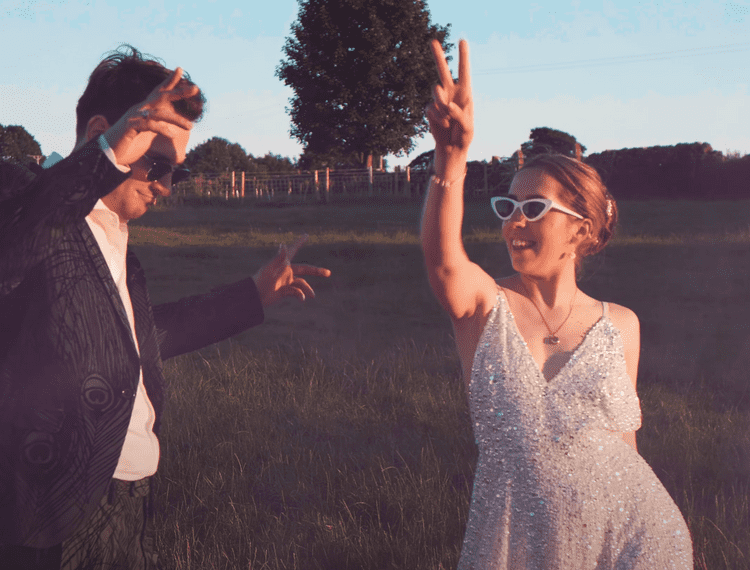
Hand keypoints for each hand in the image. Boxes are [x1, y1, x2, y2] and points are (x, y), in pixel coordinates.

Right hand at [103, 68, 198, 166]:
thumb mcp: (146, 134)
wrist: (108, 153)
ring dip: (176, 120)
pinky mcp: (130, 127)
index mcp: (144, 109)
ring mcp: (134, 117)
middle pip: (161, 96)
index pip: (158, 92)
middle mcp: (139, 109)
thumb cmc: (128, 143)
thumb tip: (172, 130)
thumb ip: (156, 127)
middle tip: (195, 88)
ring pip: (158, 113)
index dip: (169, 81)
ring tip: (190, 127)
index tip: (180, 69)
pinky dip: (161, 129)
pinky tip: (172, 135)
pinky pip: (148, 125)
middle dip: (179, 92)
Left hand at [252, 234, 331, 307]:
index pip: (293, 250)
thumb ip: (278, 257)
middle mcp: (287, 271)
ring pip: (302, 283)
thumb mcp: (270, 268)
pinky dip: (300, 295)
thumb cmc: (261, 280)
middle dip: (317, 271)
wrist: (255, 296)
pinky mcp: (285, 291)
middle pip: (305, 269)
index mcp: (284, 263)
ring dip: (308, 289)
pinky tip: (301, 299)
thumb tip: (284, 244)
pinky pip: (296, 293)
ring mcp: (287, 281)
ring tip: (312, 296)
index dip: (300, 242)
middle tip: (328, 273)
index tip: (306, 235)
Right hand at [427, 39, 472, 176]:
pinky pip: (430, 108)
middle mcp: (451, 94)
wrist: (451, 148)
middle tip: (433, 41)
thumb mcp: (467, 128)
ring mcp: (439, 101)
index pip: (464, 72)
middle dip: (438, 56)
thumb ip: (459, 114)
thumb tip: (446, 104)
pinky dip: (436, 118)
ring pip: (436, 92)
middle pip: (443, 71)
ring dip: (441, 105)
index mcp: (465, 94)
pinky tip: (442, 125)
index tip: (461, 41)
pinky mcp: (431, 110)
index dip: (463, 57)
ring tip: (449, 120)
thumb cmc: (464, 137)